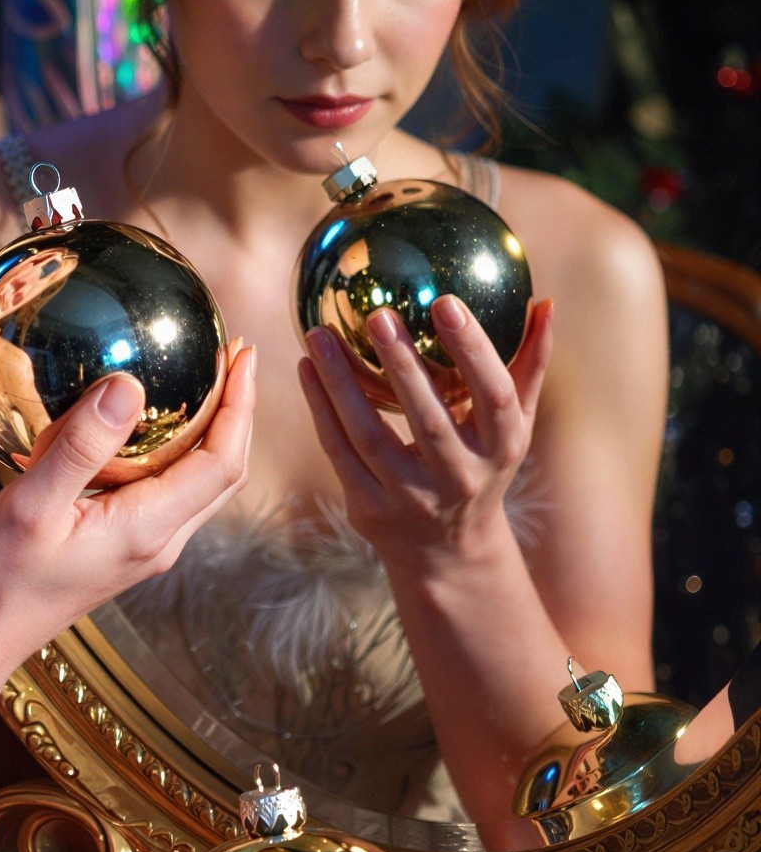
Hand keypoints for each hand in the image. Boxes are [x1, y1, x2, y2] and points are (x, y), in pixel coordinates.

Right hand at [0, 347, 255, 665]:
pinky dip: (165, 451)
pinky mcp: (114, 546)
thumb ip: (82, 445)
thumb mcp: (31, 504)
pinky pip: (158, 491)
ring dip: (207, 432)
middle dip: (236, 413)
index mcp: (147, 530)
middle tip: (231, 357)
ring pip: (194, 483)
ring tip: (197, 380)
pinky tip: (133, 425)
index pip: (222, 463)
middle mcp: (154, 541)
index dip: (241, 406)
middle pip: (222, 473)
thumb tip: (129, 386)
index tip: (242, 354)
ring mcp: (137, 548)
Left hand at [299, 295, 551, 572]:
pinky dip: (320, 408)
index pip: (495, 396)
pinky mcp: (368, 508)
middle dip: (402, 365)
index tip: (446, 303)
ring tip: (318, 335)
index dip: (473, 351)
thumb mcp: (514, 423)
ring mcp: (410, 497)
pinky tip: (307, 366)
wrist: (446, 549)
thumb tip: (545, 303)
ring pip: (369, 436)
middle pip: (428, 420)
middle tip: (377, 315)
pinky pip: (338, 451)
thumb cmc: (481, 463)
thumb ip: (529, 365)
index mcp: (501, 447)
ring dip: (340, 383)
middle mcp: (459, 476)